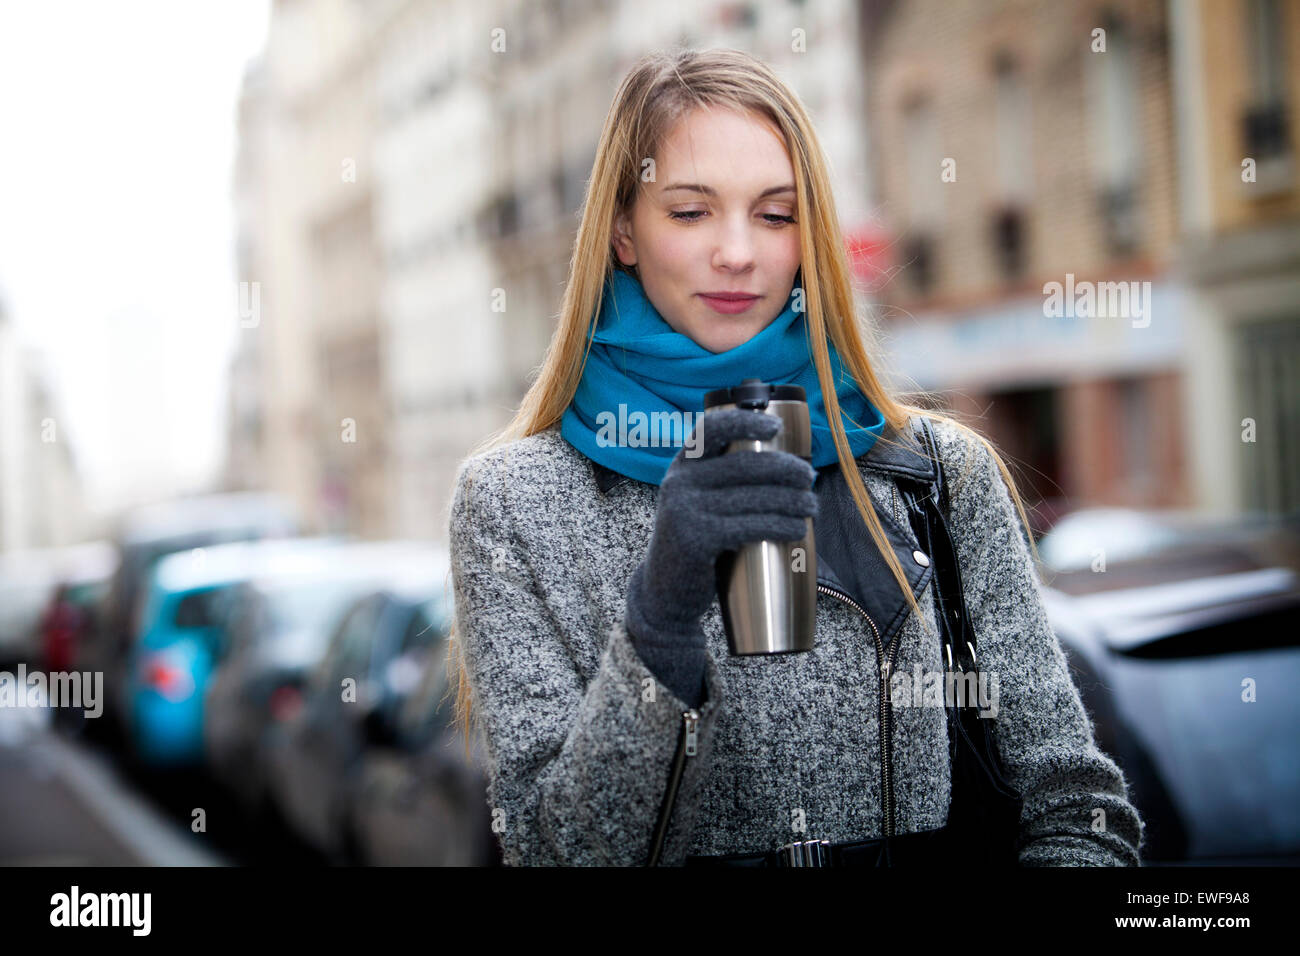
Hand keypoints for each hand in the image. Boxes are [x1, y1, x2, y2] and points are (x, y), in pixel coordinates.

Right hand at [625, 407, 817, 644]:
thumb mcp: (697, 503)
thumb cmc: (696, 542)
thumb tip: (786, 466)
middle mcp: (679, 482)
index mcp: (682, 466)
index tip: (776, 426)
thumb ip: (722, 482)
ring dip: (792, 500)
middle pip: (744, 464)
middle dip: (785, 468)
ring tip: (811, 507)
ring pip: (754, 497)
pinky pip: (751, 526)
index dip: (745, 421)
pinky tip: (798, 529)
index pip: (711, 429)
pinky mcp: (696, 539)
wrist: (664, 591)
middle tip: (809, 478)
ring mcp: (685, 510)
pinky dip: (781, 526)